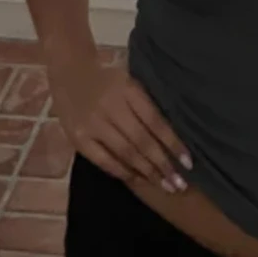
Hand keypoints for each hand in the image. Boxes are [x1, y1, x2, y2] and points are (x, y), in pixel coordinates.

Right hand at [49, 55, 192, 192]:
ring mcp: (92, 124)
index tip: (188, 162)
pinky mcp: (78, 137)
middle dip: (162, 164)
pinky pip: (102, 159)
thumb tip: (171, 137)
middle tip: (180, 184)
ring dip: (146, 172)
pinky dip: (121, 171)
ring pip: (125, 152)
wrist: (69, 70)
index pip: (155, 121)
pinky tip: (137, 180)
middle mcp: (110, 107)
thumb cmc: (108, 77)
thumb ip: (146, 105)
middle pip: (142, 141)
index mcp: (128, 89)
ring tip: (164, 186)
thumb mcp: (130, 81)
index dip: (173, 143)